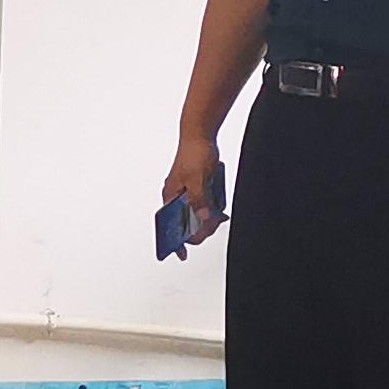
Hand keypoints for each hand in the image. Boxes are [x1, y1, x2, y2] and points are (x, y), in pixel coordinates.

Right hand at [162, 129, 227, 248]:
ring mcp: (187, 191)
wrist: (200, 135)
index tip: (182, 254)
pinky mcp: (197, 187)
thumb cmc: (193, 153)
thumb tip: (203, 218)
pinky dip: (211, 207)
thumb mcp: (197, 179)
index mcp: (170, 195)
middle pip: (185, 220)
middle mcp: (176, 195)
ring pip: (196, 212)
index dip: (175, 240)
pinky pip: (204, 203)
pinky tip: (219, 208)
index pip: (169, 224)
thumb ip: (199, 200)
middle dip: (200, 227)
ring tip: (218, 216)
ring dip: (207, 216)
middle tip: (213, 225)